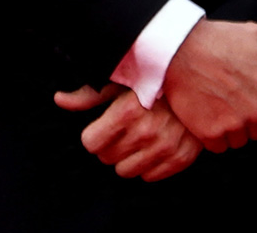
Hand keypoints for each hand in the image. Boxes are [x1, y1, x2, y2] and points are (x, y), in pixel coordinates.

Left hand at [52, 83, 202, 180]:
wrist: (196, 84)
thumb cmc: (152, 80)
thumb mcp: (119, 81)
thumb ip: (88, 94)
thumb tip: (59, 100)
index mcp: (127, 111)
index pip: (91, 143)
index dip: (93, 135)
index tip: (101, 128)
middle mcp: (147, 131)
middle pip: (106, 158)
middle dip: (109, 145)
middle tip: (121, 130)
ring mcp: (166, 146)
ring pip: (125, 171)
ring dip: (127, 157)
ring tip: (136, 138)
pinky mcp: (181, 157)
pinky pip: (150, 177)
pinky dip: (148, 164)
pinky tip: (152, 145)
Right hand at [161, 17, 256, 151]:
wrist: (177, 49)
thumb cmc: (215, 39)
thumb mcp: (254, 34)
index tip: (252, 96)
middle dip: (248, 117)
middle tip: (230, 98)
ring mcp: (234, 124)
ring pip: (240, 139)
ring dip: (230, 128)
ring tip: (216, 106)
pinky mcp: (211, 133)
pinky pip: (219, 146)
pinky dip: (212, 135)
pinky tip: (204, 115)